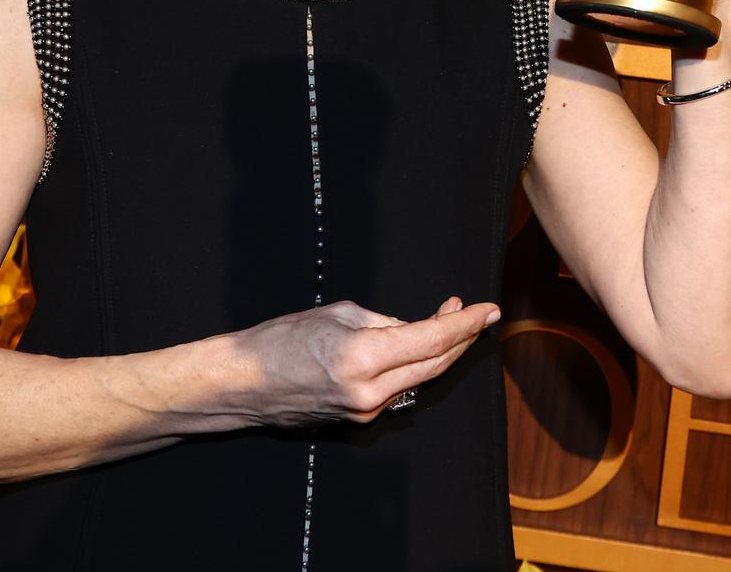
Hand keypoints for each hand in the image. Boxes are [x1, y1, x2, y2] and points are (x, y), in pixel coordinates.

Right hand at [229, 295, 499, 426]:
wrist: (242, 383)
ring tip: (443, 318)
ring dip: (437, 351)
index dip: (465, 323)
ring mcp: (365, 412)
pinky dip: (411, 367)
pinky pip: (397, 389)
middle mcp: (370, 393)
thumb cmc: (280, 340)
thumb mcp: (338, 315)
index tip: (488, 310)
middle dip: (460, 338)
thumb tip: (415, 330)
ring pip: (419, 379)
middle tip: (474, 313)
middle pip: (435, 366)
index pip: (432, 340)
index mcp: (364, 358)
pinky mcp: (357, 420)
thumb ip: (384, 323)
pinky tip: (411, 346)